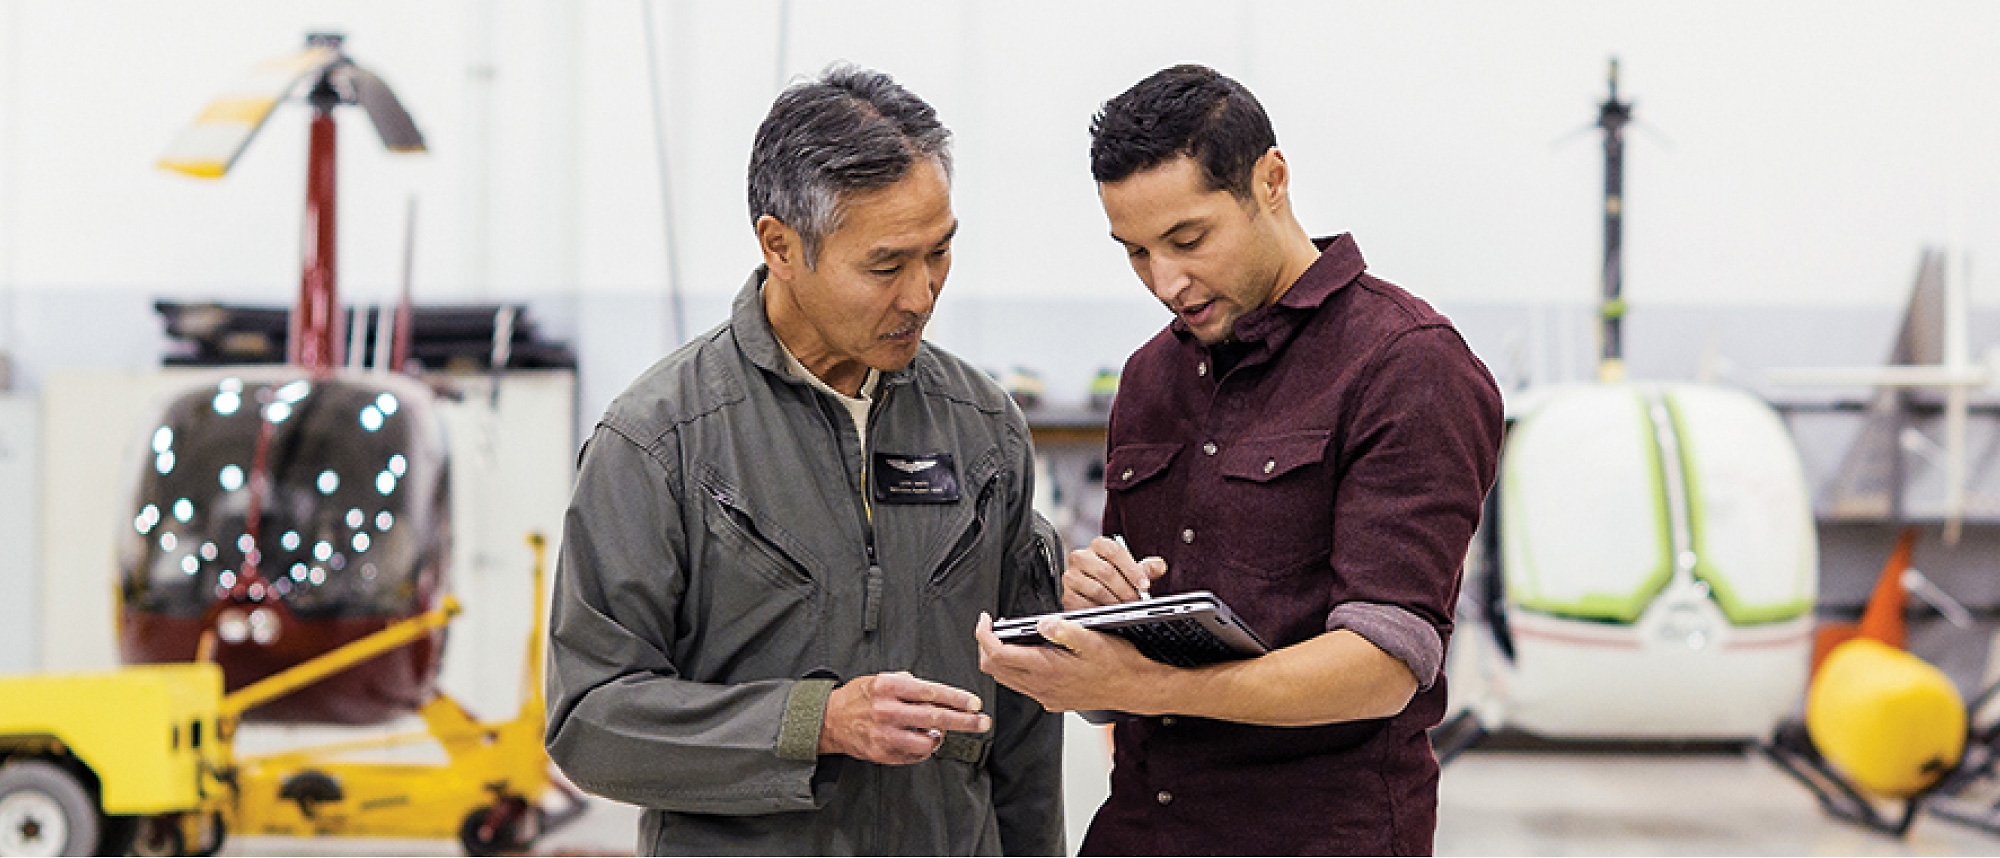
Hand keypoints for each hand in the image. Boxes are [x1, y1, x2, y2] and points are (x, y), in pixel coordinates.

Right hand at [818, 671, 990, 764]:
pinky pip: (914, 755)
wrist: (829, 720)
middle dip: (964, 721)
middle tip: (982, 722)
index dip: (957, 698)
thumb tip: (937, 692)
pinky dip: (923, 749)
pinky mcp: (882, 753)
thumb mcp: (881, 679)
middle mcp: (888, 710)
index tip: (975, 703)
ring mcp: (885, 734)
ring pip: (927, 741)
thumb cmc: (859, 697)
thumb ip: (909, 683)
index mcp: (889, 686)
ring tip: (938, 732)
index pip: (932, 691)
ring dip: (939, 737)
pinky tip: (919, 741)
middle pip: (935, 716)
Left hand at [976, 611, 1163, 713]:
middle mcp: (1042, 686)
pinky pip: (1023, 687)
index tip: (985, 620)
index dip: (984, 634)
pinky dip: (1015, 670)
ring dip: (999, 658)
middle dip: (986, 645)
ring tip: (1007, 637)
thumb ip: (1064, 629)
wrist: (1135, 688)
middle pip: (994, 669)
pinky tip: (1028, 655)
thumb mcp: (1093, 638)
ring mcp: (1046, 696)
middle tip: (992, 627)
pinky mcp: (1053, 700)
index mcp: (1046, 668)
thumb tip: (1042, 622)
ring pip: (1006, 679)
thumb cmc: (1118, 664)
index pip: (997, 654)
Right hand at [1061, 536, 1166, 608]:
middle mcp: (1080, 557)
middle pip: (1106, 571)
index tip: (1145, 585)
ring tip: (1126, 608)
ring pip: (1096, 589)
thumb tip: (1159, 566)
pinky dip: (1101, 611)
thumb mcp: (1133, 571)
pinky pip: (1085, 605)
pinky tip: (1110, 614)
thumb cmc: (1115, 579)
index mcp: (1098, 545)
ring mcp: (1071, 577)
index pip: (1114, 551)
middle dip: (1125, 589)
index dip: (1132, 569)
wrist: (1094, 595)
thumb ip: (1147, 568)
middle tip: (1137, 601)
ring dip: (1115, 601)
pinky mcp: (1067, 596)